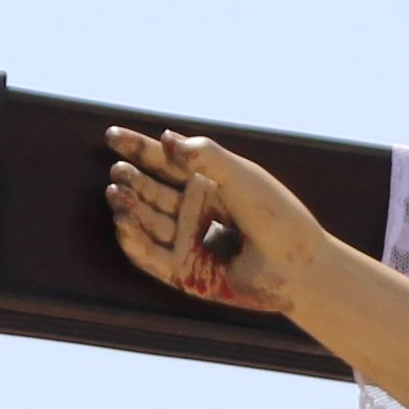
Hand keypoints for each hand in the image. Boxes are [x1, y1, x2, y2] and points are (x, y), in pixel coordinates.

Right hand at [105, 128, 323, 309]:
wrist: (297, 265)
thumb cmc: (276, 216)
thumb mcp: (239, 175)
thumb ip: (203, 155)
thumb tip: (165, 138)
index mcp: (207, 183)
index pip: (165, 161)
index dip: (137, 148)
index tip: (111, 135)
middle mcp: (194, 211)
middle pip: (151, 190)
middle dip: (131, 179)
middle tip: (120, 172)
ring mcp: (188, 241)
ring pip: (147, 221)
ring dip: (128, 207)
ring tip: (117, 193)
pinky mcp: (185, 273)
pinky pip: (150, 257)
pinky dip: (134, 241)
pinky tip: (123, 224)